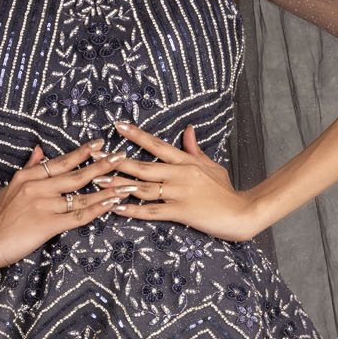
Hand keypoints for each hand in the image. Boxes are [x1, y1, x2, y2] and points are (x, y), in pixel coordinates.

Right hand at [0, 138, 125, 267]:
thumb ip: (29, 168)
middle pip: (76, 175)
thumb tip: (39, 149)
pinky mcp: (48, 224)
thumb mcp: (10, 186)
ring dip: (106, 189)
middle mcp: (38, 187)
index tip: (100, 144)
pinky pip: (78, 215)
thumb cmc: (0, 217)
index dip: (82, 153)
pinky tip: (112, 204)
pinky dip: (97, 209)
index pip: (60, 162)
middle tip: (120, 157)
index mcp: (29, 176)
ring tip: (125, 184)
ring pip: (81, 195)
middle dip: (101, 166)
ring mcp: (44, 205)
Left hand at [94, 122, 258, 240]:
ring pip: (143, 187)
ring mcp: (180, 193)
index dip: (136, 135)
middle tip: (95, 157)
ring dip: (119, 186)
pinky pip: (152, 211)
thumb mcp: (211, 166)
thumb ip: (195, 149)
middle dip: (117, 161)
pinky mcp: (181, 212)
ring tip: (98, 183)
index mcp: (186, 161)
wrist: (242, 212)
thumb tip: (187, 129)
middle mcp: (180, 174)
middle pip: (143, 166)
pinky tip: (117, 208)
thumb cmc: (226, 191)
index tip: (117, 126)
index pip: (157, 145)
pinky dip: (133, 210)